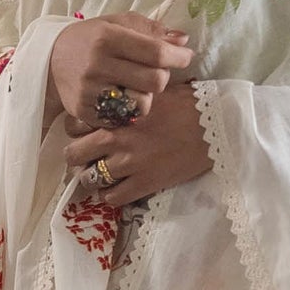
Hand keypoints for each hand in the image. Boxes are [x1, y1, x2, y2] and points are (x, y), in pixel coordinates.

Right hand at [46, 11, 194, 125]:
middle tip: (156, 71)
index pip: (156, 53)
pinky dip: (128, 109)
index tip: (185, 57)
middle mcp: (97, 65)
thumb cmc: (90, 39)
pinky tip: (122, 97)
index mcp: (108, 38)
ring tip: (137, 86)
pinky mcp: (85, 112)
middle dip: (162, 76)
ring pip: (142, 104)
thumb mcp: (117, 24)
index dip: (178, 57)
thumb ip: (151, 30)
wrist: (50, 61)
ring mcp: (90, 91)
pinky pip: (123, 118)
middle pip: (154, 81)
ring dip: (147, 96)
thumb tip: (183, 41)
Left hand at [61, 82, 211, 208]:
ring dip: (92, 178)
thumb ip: (128, 94)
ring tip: (101, 175)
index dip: (76, 130)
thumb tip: (115, 91)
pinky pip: (112, 198)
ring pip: (89, 179)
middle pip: (73, 154)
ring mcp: (129, 163)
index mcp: (117, 114)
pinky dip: (110, 195)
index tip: (84, 132)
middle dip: (77, 156)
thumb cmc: (188, 103)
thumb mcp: (152, 90)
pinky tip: (118, 188)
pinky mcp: (144, 184)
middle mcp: (117, 139)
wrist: (216, 126)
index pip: (73, 124)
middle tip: (87, 157)